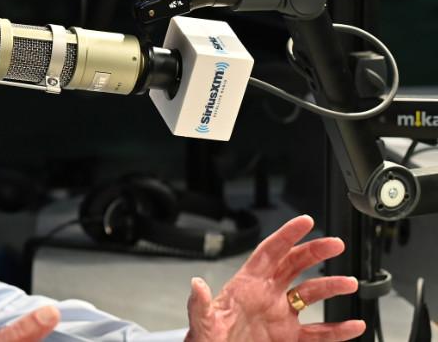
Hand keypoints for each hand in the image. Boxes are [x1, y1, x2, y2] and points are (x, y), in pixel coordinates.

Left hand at [186, 215, 365, 341]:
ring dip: (330, 287)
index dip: (287, 235)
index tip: (305, 221)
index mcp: (246, 285)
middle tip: (335, 244)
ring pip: (310, 295)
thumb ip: (201, 305)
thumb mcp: (203, 322)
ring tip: (350, 283)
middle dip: (314, 252)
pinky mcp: (288, 337)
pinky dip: (338, 330)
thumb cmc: (206, 340)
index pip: (269, 252)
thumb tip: (196, 285)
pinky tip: (354, 326)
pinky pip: (318, 333)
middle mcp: (266, 296)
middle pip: (294, 266)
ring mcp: (279, 316)